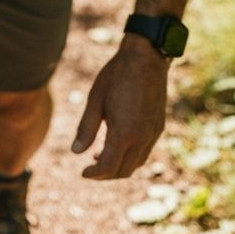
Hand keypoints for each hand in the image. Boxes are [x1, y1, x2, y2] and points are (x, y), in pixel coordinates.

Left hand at [71, 38, 169, 178]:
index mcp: (124, 133)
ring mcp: (153, 134)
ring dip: (119, 167)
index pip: (108, 167)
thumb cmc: (117, 76)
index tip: (83, 172)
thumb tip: (75, 152)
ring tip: (101, 156)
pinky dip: (131, 157)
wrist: (146, 59)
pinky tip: (119, 144)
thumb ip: (86, 129)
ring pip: (137, 164)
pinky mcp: (158, 127)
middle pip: (124, 171)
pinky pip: (145, 152)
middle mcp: (141, 138)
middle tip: (91, 167)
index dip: (94, 174)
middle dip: (106, 175)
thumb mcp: (95, 100)